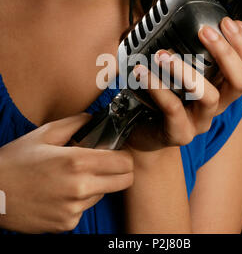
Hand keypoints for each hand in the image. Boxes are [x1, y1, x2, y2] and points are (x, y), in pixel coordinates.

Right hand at [0, 113, 133, 233]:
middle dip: (119, 170)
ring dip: (97, 184)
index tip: (117, 151)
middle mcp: (79, 189)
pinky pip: (85, 208)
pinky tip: (61, 191)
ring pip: (103, 194)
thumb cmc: (16, 161)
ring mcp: (73, 210)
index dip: (124, 155)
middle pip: (123, 181)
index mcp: (76, 162)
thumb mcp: (45, 133)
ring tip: (73, 176)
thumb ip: (76, 123)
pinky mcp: (66, 225)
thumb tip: (95, 119)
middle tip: (105, 162)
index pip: (123, 163)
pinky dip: (80, 199)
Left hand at [124, 17, 241, 154]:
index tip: (226, 22)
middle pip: (240, 83)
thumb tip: (218, 26)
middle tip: (204, 31)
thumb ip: (200, 52)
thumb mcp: (184, 72)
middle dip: (226, 53)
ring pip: (208, 96)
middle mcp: (217, 106)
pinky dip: (158, 87)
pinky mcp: (180, 133)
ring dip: (187, 71)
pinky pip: (173, 108)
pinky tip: (142, 72)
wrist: (145, 130)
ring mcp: (200, 122)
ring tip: (163, 55)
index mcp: (223, 89)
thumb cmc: (166, 96)